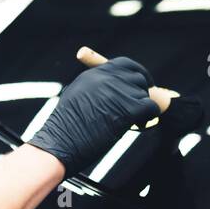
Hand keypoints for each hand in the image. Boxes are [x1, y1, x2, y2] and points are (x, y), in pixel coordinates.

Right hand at [26, 57, 162, 177]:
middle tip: (142, 106)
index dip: (136, 73)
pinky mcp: (127, 109)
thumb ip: (96, 90)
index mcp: (93, 74)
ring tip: (135, 122)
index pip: (124, 64)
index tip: (142, 84)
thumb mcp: (76, 99)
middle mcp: (106, 79)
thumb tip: (118, 92)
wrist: (58, 145)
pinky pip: (150, 107)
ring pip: (144, 94)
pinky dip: (150, 116)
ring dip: (143, 107)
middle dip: (143, 91)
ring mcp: (117, 92)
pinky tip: (140, 124)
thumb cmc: (64, 130)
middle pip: (138, 77)